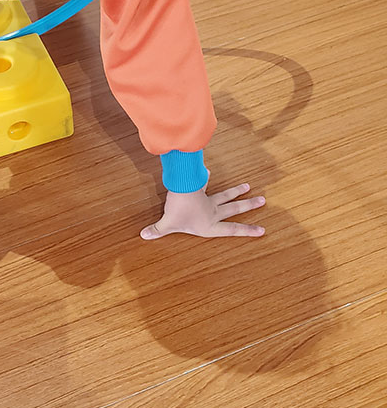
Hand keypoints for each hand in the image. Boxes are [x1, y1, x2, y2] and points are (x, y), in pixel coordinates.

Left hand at [140, 182, 265, 239]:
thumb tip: (144, 235)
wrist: (181, 190)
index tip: (262, 230)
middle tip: (262, 201)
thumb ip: (157, 231)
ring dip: (236, 192)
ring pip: (226, 196)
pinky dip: (205, 178)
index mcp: (210, 225)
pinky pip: (204, 184)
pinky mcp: (200, 188)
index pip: (232, 230)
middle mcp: (213, 212)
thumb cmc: (178, 211)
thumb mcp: (167, 225)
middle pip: (235, 209)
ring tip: (248, 187)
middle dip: (249, 206)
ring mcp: (208, 199)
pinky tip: (208, 171)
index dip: (247, 231)